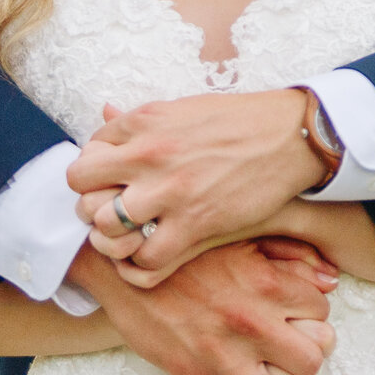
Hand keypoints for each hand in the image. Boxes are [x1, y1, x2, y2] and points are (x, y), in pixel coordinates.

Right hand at [68, 239, 338, 374]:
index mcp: (268, 285)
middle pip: (308, 363)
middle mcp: (249, 323)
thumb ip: (294, 255)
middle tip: (287, 352)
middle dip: (303, 359)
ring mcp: (218, 352)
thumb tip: (331, 281)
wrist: (127, 261)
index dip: (312, 316)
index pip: (321, 315)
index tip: (297, 315)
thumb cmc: (189, 248)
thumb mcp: (246, 237)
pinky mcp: (186, 372)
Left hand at [70, 93, 334, 283]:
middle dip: (93, 204)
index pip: (86, 153)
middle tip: (112, 211)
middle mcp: (150, 155)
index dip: (94, 171)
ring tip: (127, 236)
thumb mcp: (183, 108)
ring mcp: (171, 192)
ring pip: (105, 228)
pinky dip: (139, 266)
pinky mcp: (195, 225)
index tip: (111, 181)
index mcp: (145, 123)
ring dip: (112, 237)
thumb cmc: (239, 121)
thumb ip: (139, 120)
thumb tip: (103, 113)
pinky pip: (144, 261)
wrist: (291, 137)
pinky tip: (149, 256)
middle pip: (83, 191)